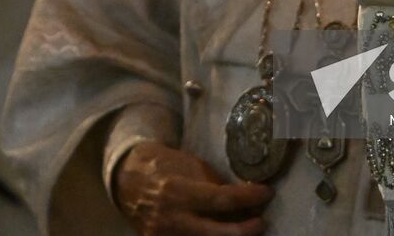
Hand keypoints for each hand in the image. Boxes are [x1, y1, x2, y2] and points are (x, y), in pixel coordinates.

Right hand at [114, 142, 271, 235]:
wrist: (127, 179)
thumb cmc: (163, 166)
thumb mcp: (189, 165)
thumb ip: (214, 184)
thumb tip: (245, 196)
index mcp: (178, 191)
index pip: (223, 199)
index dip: (250, 198)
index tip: (267, 193)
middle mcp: (171, 219)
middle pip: (220, 234)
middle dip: (248, 229)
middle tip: (262, 220)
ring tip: (244, 229)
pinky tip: (222, 233)